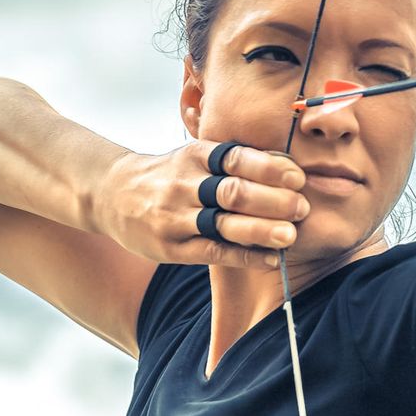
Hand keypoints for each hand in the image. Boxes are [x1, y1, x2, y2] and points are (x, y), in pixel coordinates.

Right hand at [94, 142, 308, 268]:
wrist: (112, 194)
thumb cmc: (172, 174)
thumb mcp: (196, 157)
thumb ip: (236, 161)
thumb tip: (289, 164)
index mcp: (196, 156)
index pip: (237, 158)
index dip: (270, 168)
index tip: (298, 178)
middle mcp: (185, 184)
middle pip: (233, 192)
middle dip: (272, 201)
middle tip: (302, 208)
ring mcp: (175, 217)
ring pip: (223, 224)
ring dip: (261, 230)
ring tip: (290, 235)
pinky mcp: (170, 247)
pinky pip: (212, 252)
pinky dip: (244, 257)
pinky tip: (271, 259)